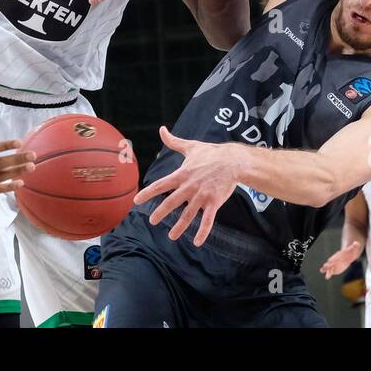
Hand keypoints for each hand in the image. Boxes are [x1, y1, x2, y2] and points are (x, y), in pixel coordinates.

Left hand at [133, 127, 238, 246]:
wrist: (234, 160)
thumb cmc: (211, 153)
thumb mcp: (191, 146)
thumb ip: (174, 141)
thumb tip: (161, 129)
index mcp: (182, 174)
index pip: (161, 185)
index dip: (148, 193)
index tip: (136, 201)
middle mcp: (190, 186)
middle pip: (172, 202)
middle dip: (161, 212)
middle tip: (153, 221)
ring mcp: (202, 196)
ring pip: (188, 215)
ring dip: (179, 226)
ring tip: (172, 236)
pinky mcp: (214, 202)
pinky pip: (207, 220)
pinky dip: (203, 232)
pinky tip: (197, 242)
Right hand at [319, 240, 362, 278]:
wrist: (348, 255)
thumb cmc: (350, 252)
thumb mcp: (353, 248)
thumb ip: (355, 246)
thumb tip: (357, 243)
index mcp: (339, 255)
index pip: (336, 257)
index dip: (333, 259)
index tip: (329, 260)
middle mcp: (335, 260)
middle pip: (331, 262)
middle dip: (328, 264)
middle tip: (324, 266)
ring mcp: (334, 264)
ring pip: (329, 267)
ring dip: (326, 269)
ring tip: (322, 271)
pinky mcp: (335, 269)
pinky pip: (331, 272)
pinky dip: (329, 274)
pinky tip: (327, 277)